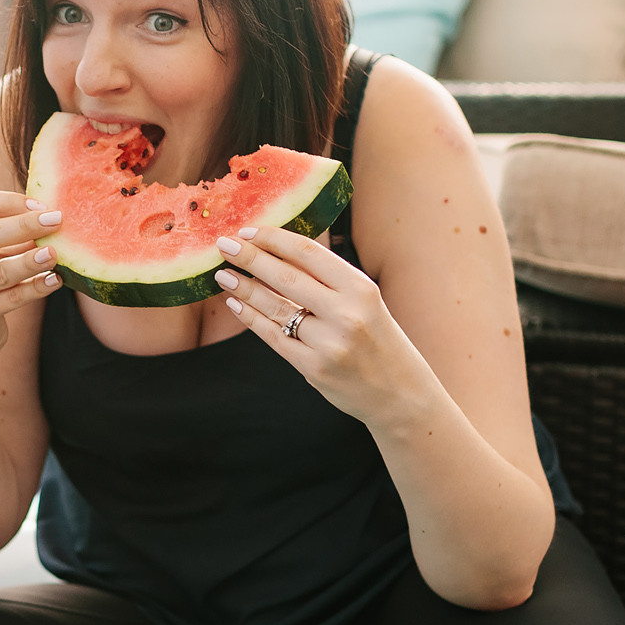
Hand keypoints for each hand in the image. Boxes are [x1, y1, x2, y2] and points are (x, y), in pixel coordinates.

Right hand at [0, 190, 60, 365]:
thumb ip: (5, 235)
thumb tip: (47, 213)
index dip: (7, 201)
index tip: (40, 205)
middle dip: (24, 225)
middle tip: (56, 220)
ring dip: (32, 260)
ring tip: (56, 253)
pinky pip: (10, 299)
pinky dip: (35, 288)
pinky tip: (54, 280)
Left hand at [215, 226, 422, 423]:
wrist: (400, 394)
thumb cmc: (378, 338)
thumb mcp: (366, 301)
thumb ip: (328, 280)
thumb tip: (278, 251)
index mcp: (360, 288)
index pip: (308, 253)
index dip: (274, 239)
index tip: (249, 231)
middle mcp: (346, 313)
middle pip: (286, 277)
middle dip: (250, 258)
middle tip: (224, 245)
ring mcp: (329, 343)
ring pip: (275, 308)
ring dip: (244, 288)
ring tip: (223, 275)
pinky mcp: (314, 368)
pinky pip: (274, 337)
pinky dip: (252, 319)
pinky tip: (237, 304)